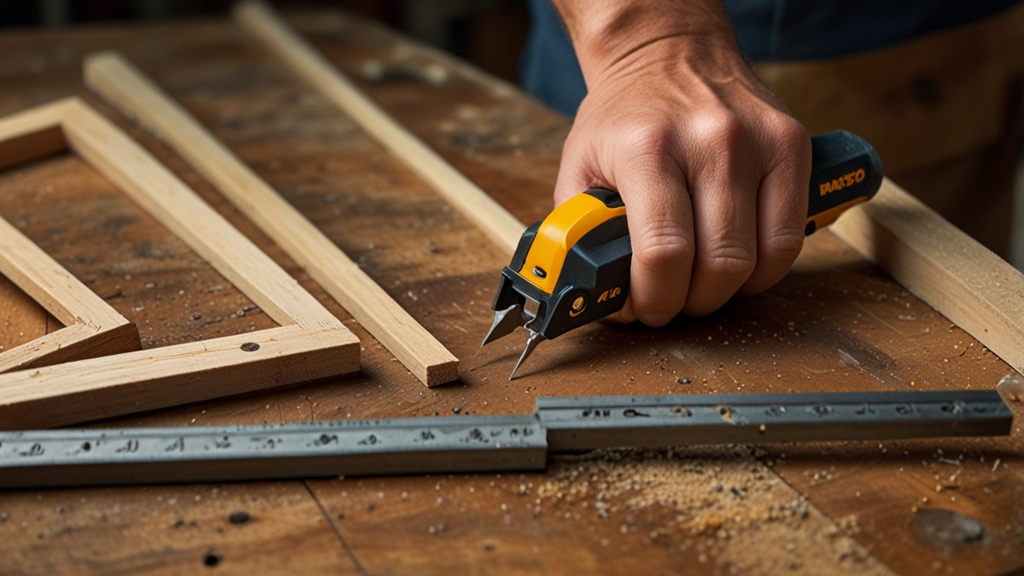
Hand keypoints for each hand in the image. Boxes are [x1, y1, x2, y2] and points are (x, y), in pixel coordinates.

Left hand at [552, 0, 810, 323]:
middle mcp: (710, 142)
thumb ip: (581, 230)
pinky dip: (766, 267)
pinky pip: (792, 236)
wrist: (667, 52)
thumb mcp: (579, 166)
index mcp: (648, 149)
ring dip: (730, 290)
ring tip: (703, 283)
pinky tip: (740, 263)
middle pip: (719, 264)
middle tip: (674, 300)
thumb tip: (594, 293)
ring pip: (761, 259)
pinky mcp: (793, 145)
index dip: (655, 297)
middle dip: (692, 301)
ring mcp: (759, 142)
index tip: (646, 308)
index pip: (664, 251)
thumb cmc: (624, 117)